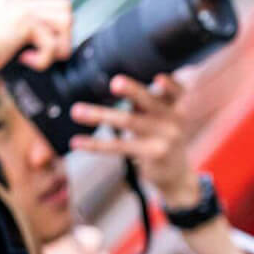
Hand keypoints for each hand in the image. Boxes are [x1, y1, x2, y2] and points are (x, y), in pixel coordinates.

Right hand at [0, 0, 72, 72]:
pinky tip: (26, 61)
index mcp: (8, 0)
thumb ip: (20, 29)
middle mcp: (16, 0)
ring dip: (60, 46)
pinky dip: (44, 59)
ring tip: (42, 57)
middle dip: (65, 33)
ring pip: (67, 20)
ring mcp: (21, 8)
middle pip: (64, 5)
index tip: (57, 11)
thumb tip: (53, 40)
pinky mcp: (25, 22)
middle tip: (49, 50)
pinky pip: (52, 42)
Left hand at [69, 74, 198, 204]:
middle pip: (150, 103)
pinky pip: (118, 147)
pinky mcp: (152, 155)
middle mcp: (175, 121)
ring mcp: (165, 139)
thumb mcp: (161, 120)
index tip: (158, 78)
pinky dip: (95, 144)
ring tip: (76, 111)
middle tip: (115, 83)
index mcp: (177, 108)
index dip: (169, 85)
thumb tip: (119, 85)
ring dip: (99, 115)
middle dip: (132, 91)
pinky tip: (77, 142)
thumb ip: (146, 104)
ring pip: (128, 122)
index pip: (176, 92)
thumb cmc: (163, 140)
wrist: (176, 175)